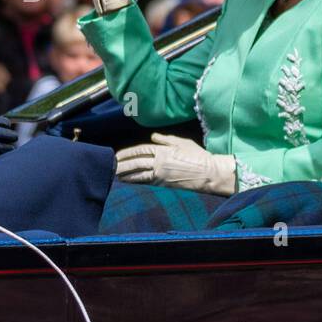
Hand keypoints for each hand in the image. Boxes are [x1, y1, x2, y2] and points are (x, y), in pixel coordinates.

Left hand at [115, 133, 234, 195]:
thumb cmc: (199, 156)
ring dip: (125, 174)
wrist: (209, 173)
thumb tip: (153, 137)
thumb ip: (166, 139)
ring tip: (115, 176)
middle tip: (111, 166)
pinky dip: (135, 181)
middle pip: (136, 162)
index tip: (118, 155)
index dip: (128, 153)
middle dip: (122, 164)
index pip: (141, 150)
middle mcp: (160, 161)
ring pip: (139, 173)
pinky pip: (146, 182)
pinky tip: (128, 182)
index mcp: (164, 150)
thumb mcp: (183, 143)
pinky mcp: (165, 184)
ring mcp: (162, 174)